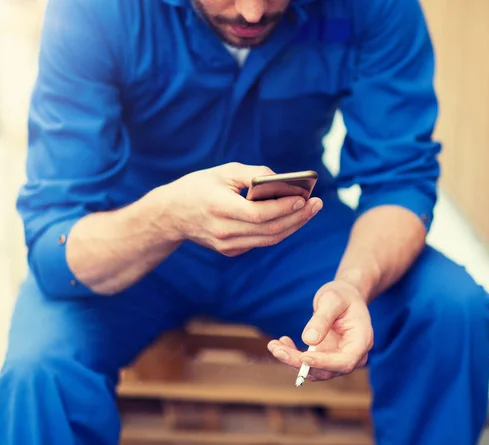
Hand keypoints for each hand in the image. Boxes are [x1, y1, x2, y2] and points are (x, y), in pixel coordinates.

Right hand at [159, 162, 322, 256]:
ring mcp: (226, 245)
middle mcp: (223, 231)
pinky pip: (260, 241)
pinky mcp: (229, 251)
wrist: (171, 215)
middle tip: (317, 204)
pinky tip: (291, 217)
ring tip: (310, 210)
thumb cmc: (198, 187)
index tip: (304, 198)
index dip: (284, 208)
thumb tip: (283, 180)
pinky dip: (278, 230)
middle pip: (269, 230)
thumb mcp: (223, 172)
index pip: (258, 214)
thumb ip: (253, 174)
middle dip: (297, 217)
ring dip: (293, 226)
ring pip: (269, 239)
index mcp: (219, 207)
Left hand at [267, 280, 373, 380]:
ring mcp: (338, 359)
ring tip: (274, 346)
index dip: (324, 363)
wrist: (344, 297)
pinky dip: (293, 356)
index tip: (303, 357)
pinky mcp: (326, 358)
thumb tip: (308, 340)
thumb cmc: (341, 295)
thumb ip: (322, 319)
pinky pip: (309, 364)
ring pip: (315, 370)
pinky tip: (281, 342)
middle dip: (299, 363)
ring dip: (292, 361)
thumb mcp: (332, 300)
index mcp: (361, 341)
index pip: (345, 361)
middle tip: (277, 350)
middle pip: (327, 370)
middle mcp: (353, 355)